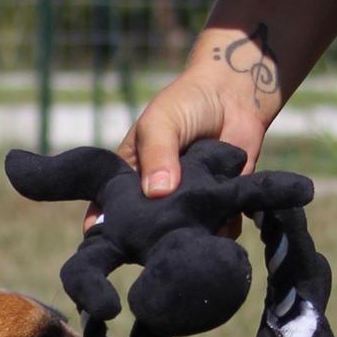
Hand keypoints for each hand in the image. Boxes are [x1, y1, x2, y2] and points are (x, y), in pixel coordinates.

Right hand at [81, 66, 269, 233]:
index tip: (105, 239)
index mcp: (130, 175)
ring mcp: (187, 201)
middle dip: (151, 234)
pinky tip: (223, 214)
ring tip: (195, 220)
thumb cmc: (184, 105)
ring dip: (189, 230)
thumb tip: (156, 192)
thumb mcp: (159, 123)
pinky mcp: (218, 204)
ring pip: (183, 230)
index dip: (104, 224)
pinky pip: (218, 227)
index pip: (109, 205)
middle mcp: (156, 195)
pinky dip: (221, 226)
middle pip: (147, 226)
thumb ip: (157, 155)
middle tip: (159, 232)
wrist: (232, 97)